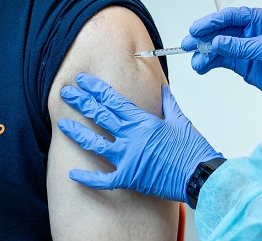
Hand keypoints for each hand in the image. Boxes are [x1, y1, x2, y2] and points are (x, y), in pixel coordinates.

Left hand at [57, 73, 221, 202]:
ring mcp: (128, 157)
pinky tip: (72, 175)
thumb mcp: (181, 120)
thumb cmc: (192, 149)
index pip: (113, 99)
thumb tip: (163, 89)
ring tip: (62, 124)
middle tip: (66, 93)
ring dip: (77, 133)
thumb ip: (168, 103)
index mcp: (143, 120)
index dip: (95, 89)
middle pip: (99, 115)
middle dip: (81, 102)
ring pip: (94, 143)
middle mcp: (131, 136)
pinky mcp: (129, 178)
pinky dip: (87, 179)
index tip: (83, 81)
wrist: (200, 175)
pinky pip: (102, 179)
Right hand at [182, 6, 261, 104]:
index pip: (231, 16)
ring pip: (218, 47)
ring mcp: (244, 47)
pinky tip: (201, 67)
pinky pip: (221, 60)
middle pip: (220, 31)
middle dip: (203, 38)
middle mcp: (249, 31)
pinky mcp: (242, 63)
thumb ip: (240, 46)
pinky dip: (209, 63)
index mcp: (259, 19)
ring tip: (196, 62)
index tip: (197, 28)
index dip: (212, 21)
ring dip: (204, 53)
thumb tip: (217, 43)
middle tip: (188, 44)